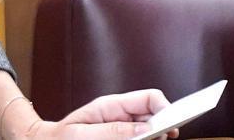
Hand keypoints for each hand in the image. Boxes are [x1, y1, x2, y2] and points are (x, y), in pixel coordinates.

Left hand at [11, 90, 179, 139]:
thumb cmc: (61, 139)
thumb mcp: (83, 134)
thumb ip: (114, 130)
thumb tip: (147, 128)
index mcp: (112, 106)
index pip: (150, 98)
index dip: (166, 109)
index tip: (172, 127)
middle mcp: (122, 117)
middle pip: (156, 117)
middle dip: (164, 129)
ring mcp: (123, 131)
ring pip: (153, 134)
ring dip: (155, 139)